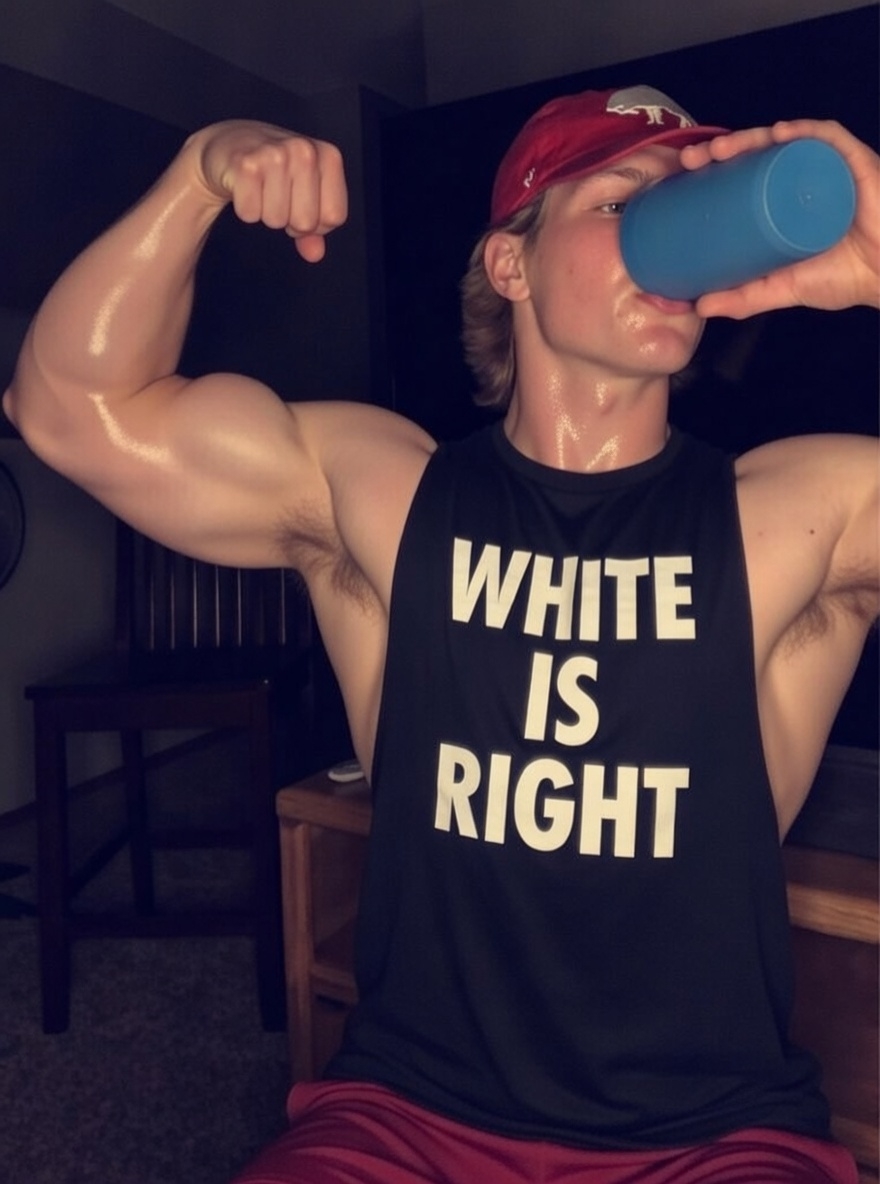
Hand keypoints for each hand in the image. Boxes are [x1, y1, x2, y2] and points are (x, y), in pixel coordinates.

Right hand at [188, 120, 347, 261]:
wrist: (230, 145)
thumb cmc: (275, 171)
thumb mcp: (305, 192)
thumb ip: (316, 227)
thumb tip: (315, 255)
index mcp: (328, 156)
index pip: (334, 217)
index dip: (316, 223)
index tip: (301, 204)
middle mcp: (304, 151)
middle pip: (306, 223)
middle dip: (289, 220)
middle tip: (277, 196)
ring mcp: (274, 155)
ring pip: (276, 220)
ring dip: (265, 213)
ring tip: (260, 188)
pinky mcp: (244, 164)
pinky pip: (249, 214)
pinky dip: (245, 208)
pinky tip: (243, 186)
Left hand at [679, 119, 878, 318]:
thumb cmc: (844, 276)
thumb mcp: (783, 289)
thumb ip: (744, 298)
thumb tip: (699, 306)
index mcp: (783, 200)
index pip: (744, 175)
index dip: (713, 172)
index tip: (681, 178)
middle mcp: (802, 179)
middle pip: (757, 154)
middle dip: (721, 150)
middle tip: (690, 161)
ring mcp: (828, 168)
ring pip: (785, 142)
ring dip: (750, 137)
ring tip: (720, 149)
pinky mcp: (855, 163)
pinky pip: (830, 139)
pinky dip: (806, 132)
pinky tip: (781, 132)